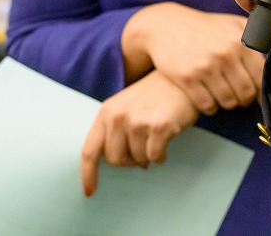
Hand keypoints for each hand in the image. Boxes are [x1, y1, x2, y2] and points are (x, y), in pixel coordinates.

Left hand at [80, 70, 198, 196]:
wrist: (182, 79)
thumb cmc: (155, 94)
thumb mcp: (126, 105)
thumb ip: (113, 129)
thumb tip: (113, 161)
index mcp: (107, 111)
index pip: (89, 150)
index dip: (88, 174)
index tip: (90, 191)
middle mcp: (119, 117)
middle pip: (115, 159)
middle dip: (129, 160)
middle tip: (141, 151)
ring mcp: (138, 122)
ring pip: (138, 159)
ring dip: (148, 156)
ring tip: (156, 139)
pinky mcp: (159, 127)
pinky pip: (155, 157)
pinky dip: (161, 155)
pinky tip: (167, 140)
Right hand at [121, 4, 262, 114]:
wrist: (166, 26)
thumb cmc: (204, 27)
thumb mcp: (232, 24)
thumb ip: (255, 38)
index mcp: (240, 41)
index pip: (260, 77)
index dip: (259, 88)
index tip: (255, 92)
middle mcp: (226, 54)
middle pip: (246, 93)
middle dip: (244, 99)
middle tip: (238, 97)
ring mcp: (206, 67)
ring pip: (228, 102)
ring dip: (228, 104)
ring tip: (224, 97)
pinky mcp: (187, 79)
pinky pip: (208, 105)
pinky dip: (211, 107)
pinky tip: (209, 99)